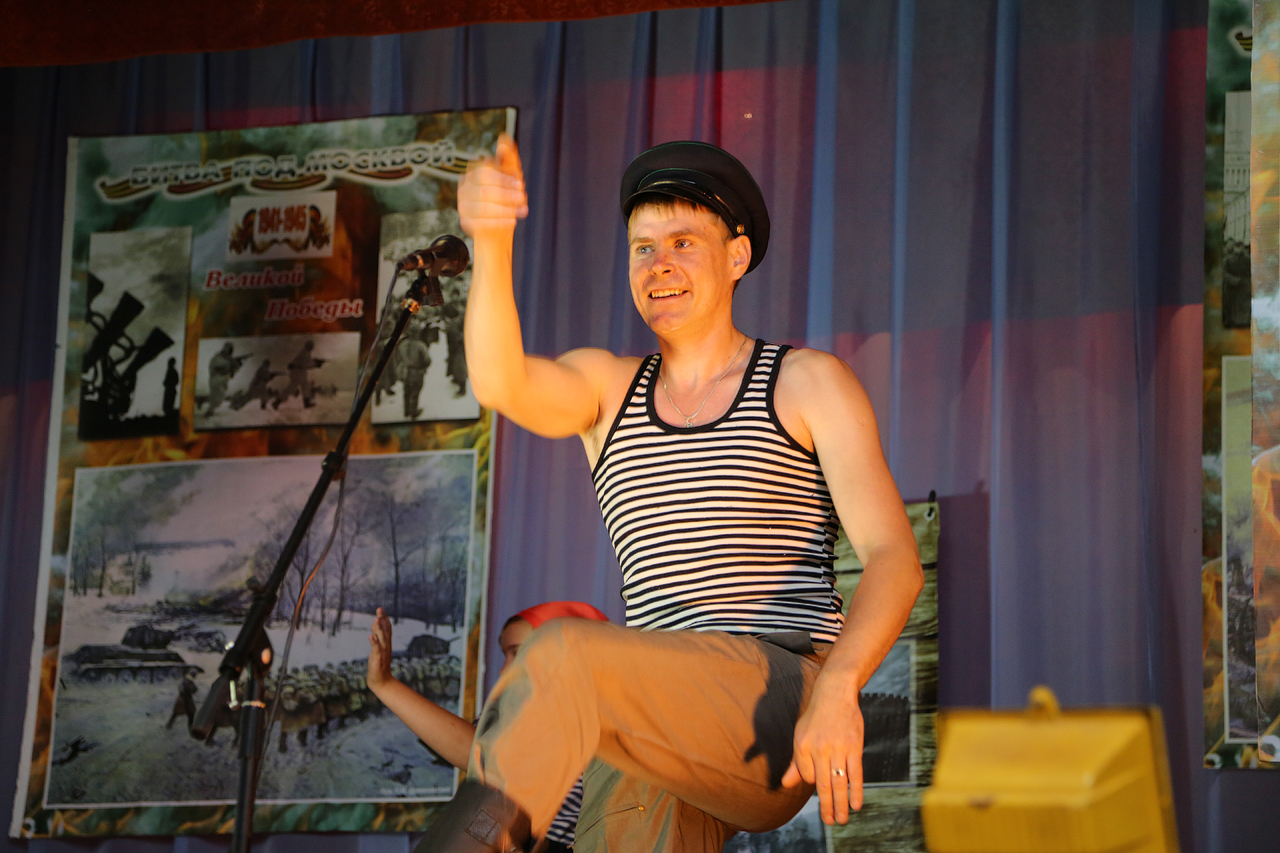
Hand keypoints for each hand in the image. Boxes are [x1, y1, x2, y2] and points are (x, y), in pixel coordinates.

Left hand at [366, 607, 394, 692]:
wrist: (381, 681)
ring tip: (376, 620)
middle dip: (382, 619)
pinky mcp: (378, 659)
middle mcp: (386, 646)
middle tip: (379, 609)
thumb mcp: (378, 650)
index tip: (380, 609)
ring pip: (382, 638)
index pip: (387, 628)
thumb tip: (374, 630)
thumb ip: (377, 640)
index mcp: (387, 643)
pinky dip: (374, 642)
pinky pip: (376, 649)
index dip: (384, 618)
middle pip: (385, 630)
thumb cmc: (379, 665)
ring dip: (379, 629)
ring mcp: (383, 652)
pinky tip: (370, 636)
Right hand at [458, 133, 527, 240]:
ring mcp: (463, 206)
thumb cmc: (505, 198)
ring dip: (504, 209)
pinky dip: (499, 222)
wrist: (498, 228)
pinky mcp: (465, 223)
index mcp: (474, 173)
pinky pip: (481, 223)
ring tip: (521, 212)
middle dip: (505, 195)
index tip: (520, 185)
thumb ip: (508, 157)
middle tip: (522, 199)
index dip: (503, 179)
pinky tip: (512, 221)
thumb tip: (504, 137)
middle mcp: (465, 189)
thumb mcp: (510, 175)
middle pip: (483, 191)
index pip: (485, 173)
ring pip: (482, 208)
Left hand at [781, 672, 864, 824]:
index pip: (807, 776)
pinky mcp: (854, 747)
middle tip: (829, 822)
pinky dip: (856, 791)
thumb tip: (786, 785)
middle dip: (826, 807)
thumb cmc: (816, 717)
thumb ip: (796, 763)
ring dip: (840, 804)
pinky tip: (856, 804)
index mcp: (802, 745)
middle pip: (822, 784)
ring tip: (841, 820)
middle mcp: (818, 748)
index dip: (813, 782)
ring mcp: (838, 748)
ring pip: (839, 783)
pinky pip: (855, 773)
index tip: (821, 786)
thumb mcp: (801, 736)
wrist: (835, 693)